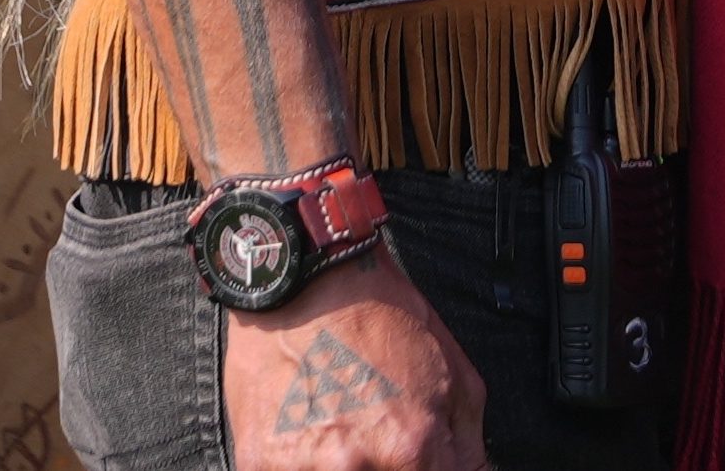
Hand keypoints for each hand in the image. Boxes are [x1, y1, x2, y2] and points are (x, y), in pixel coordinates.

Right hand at [224, 255, 488, 470]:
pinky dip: (302, 462)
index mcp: (410, 446)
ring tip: (336, 425)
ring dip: (342, 465)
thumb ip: (466, 445)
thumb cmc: (375, 312)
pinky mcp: (258, 462)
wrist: (301, 273)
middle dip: (386, 466)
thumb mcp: (452, 370)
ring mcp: (300, 467)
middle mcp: (353, 464)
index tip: (417, 458)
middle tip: (373, 432)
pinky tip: (306, 427)